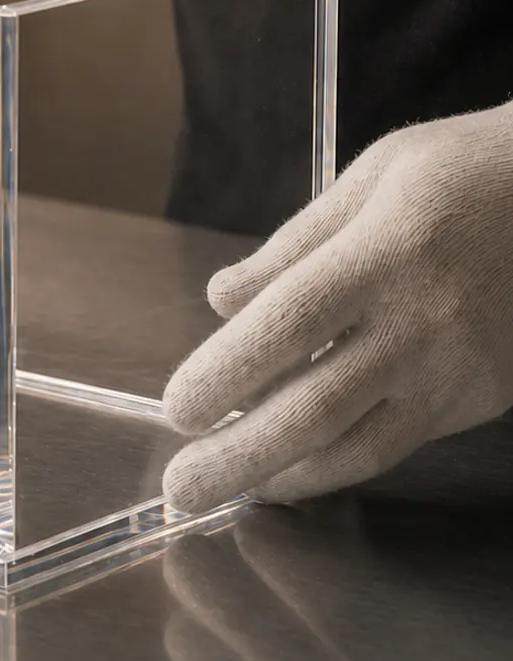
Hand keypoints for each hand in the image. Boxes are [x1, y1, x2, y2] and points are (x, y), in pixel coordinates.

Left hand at [161, 105, 512, 510]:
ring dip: (283, 477)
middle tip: (180, 490)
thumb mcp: (375, 174)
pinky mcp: (484, 398)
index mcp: (389, 251)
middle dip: (238, 457)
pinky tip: (291, 467)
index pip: (290, 323)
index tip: (178, 408)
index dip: (227, 371)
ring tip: (224, 489)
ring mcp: (460, 369)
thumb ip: (294, 243)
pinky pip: (396, 443)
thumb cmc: (467, 170)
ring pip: (360, 449)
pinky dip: (336, 464)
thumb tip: (223, 300)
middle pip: (317, 407)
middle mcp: (425, 322)